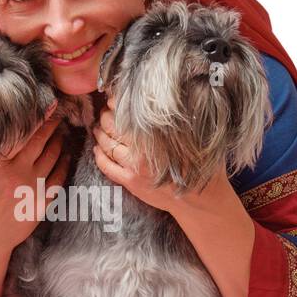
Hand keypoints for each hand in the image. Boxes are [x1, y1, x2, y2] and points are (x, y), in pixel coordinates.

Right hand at [0, 106, 71, 252]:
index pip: (21, 132)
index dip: (37, 117)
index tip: (48, 104)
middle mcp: (15, 170)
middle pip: (41, 140)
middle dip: (52, 124)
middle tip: (59, 115)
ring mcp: (31, 186)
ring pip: (53, 156)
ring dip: (60, 142)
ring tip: (61, 134)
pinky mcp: (42, 202)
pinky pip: (60, 178)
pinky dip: (65, 164)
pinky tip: (65, 156)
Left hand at [91, 95, 232, 215]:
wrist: (198, 198)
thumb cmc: (199, 164)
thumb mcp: (195, 137)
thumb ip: (178, 121)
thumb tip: (168, 101)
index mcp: (156, 136)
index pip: (127, 114)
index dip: (117, 103)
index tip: (114, 98)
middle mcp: (142, 151)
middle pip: (112, 127)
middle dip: (105, 116)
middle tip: (106, 111)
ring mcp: (134, 168)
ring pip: (107, 145)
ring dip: (99, 133)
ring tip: (99, 126)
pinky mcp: (130, 182)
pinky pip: (106, 167)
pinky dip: (98, 156)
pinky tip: (97, 149)